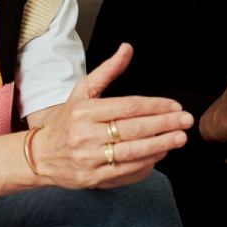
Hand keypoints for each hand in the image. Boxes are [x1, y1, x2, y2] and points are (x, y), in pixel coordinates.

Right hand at [32, 44, 192, 188]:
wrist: (40, 156)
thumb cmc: (66, 121)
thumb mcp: (82, 91)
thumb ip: (107, 71)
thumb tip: (127, 48)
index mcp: (85, 111)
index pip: (128, 106)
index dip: (155, 106)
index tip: (175, 106)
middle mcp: (87, 134)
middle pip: (133, 129)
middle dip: (164, 125)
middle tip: (186, 121)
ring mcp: (90, 158)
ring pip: (132, 152)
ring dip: (160, 145)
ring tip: (179, 139)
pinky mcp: (94, 178)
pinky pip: (126, 172)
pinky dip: (145, 164)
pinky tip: (159, 155)